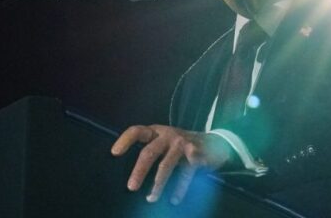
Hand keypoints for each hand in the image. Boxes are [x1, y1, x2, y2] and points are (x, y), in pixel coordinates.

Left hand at [111, 125, 231, 203]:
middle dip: (139, 171)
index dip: (125, 140)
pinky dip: (179, 189)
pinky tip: (174, 199)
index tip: (114, 153)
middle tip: (131, 187)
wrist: (216, 143)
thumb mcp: (166, 143)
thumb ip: (151, 151)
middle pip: (149, 151)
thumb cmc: (182, 147)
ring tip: (151, 199)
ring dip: (157, 184)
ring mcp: (183, 144)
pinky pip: (185, 174)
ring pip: (166, 165)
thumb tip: (129, 175)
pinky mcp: (196, 154)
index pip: (137, 131)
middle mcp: (169, 135)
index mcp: (157, 132)